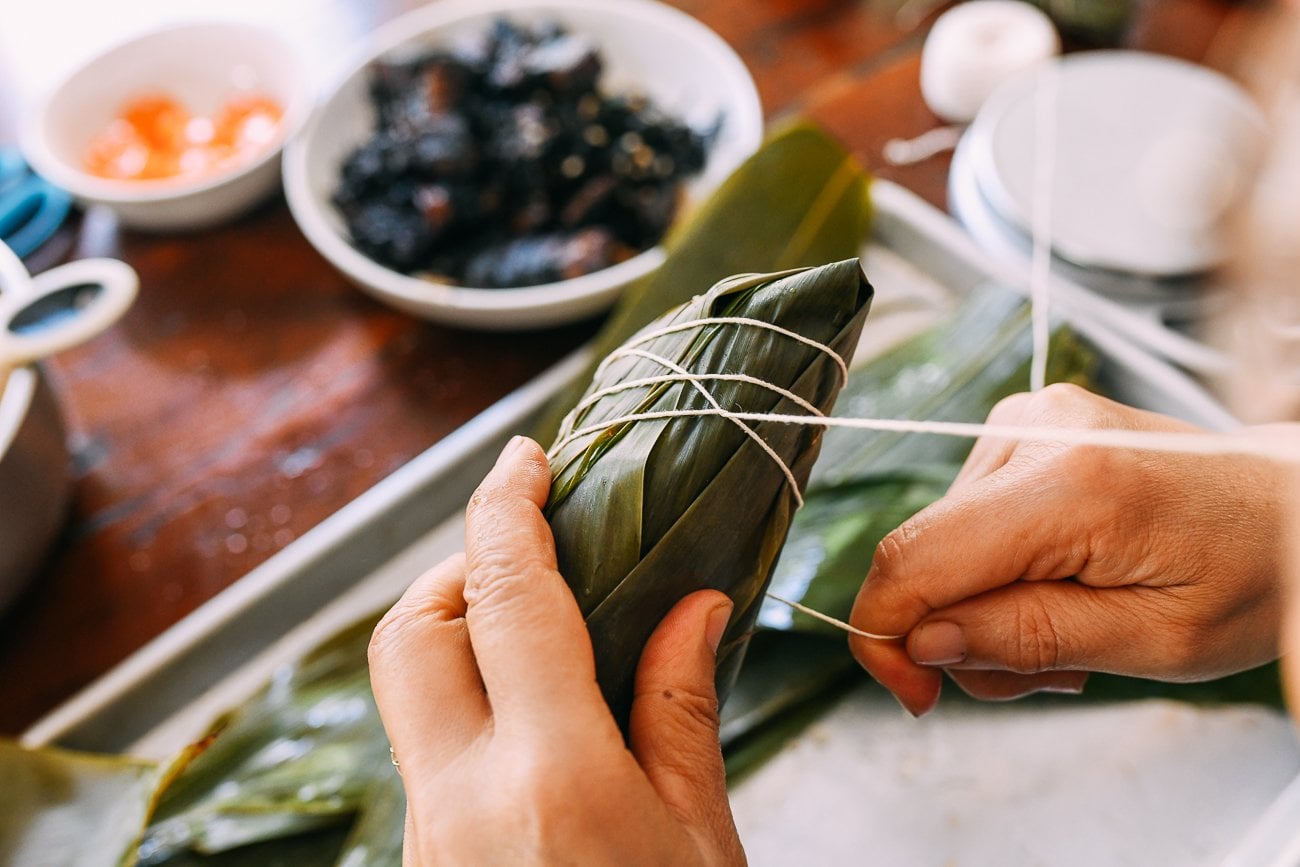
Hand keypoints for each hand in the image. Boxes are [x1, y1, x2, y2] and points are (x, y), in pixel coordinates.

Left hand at [368, 436, 744, 865]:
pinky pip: (422, 747)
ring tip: (538, 635)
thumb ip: (683, 716)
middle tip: (530, 555)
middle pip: (410, 630)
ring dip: (457, 634)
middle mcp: (463, 798)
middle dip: (461, 566)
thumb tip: (691, 608)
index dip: (508, 507)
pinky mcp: (420, 855)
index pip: (508, 597)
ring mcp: (426, 832)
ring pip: (406, 691)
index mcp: (554, 777)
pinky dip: (465, 701)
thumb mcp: (701, 840)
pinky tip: (530, 717)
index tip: (526, 460)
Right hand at [848, 383, 1291, 716]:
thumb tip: (924, 642)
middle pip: (922, 557)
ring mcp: (1026, 419)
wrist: (1290, 504)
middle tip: (1044, 669)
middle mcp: (1037, 430)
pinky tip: (1057, 580)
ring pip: (940, 544)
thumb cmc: (1250, 571)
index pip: (916, 560)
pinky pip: (966, 518)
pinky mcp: (1022, 427)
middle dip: (958, 633)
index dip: (887, 638)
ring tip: (1070, 622)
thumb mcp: (1155, 641)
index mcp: (1073, 483)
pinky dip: (997, 569)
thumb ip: (1029, 637)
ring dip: (984, 605)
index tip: (916, 694)